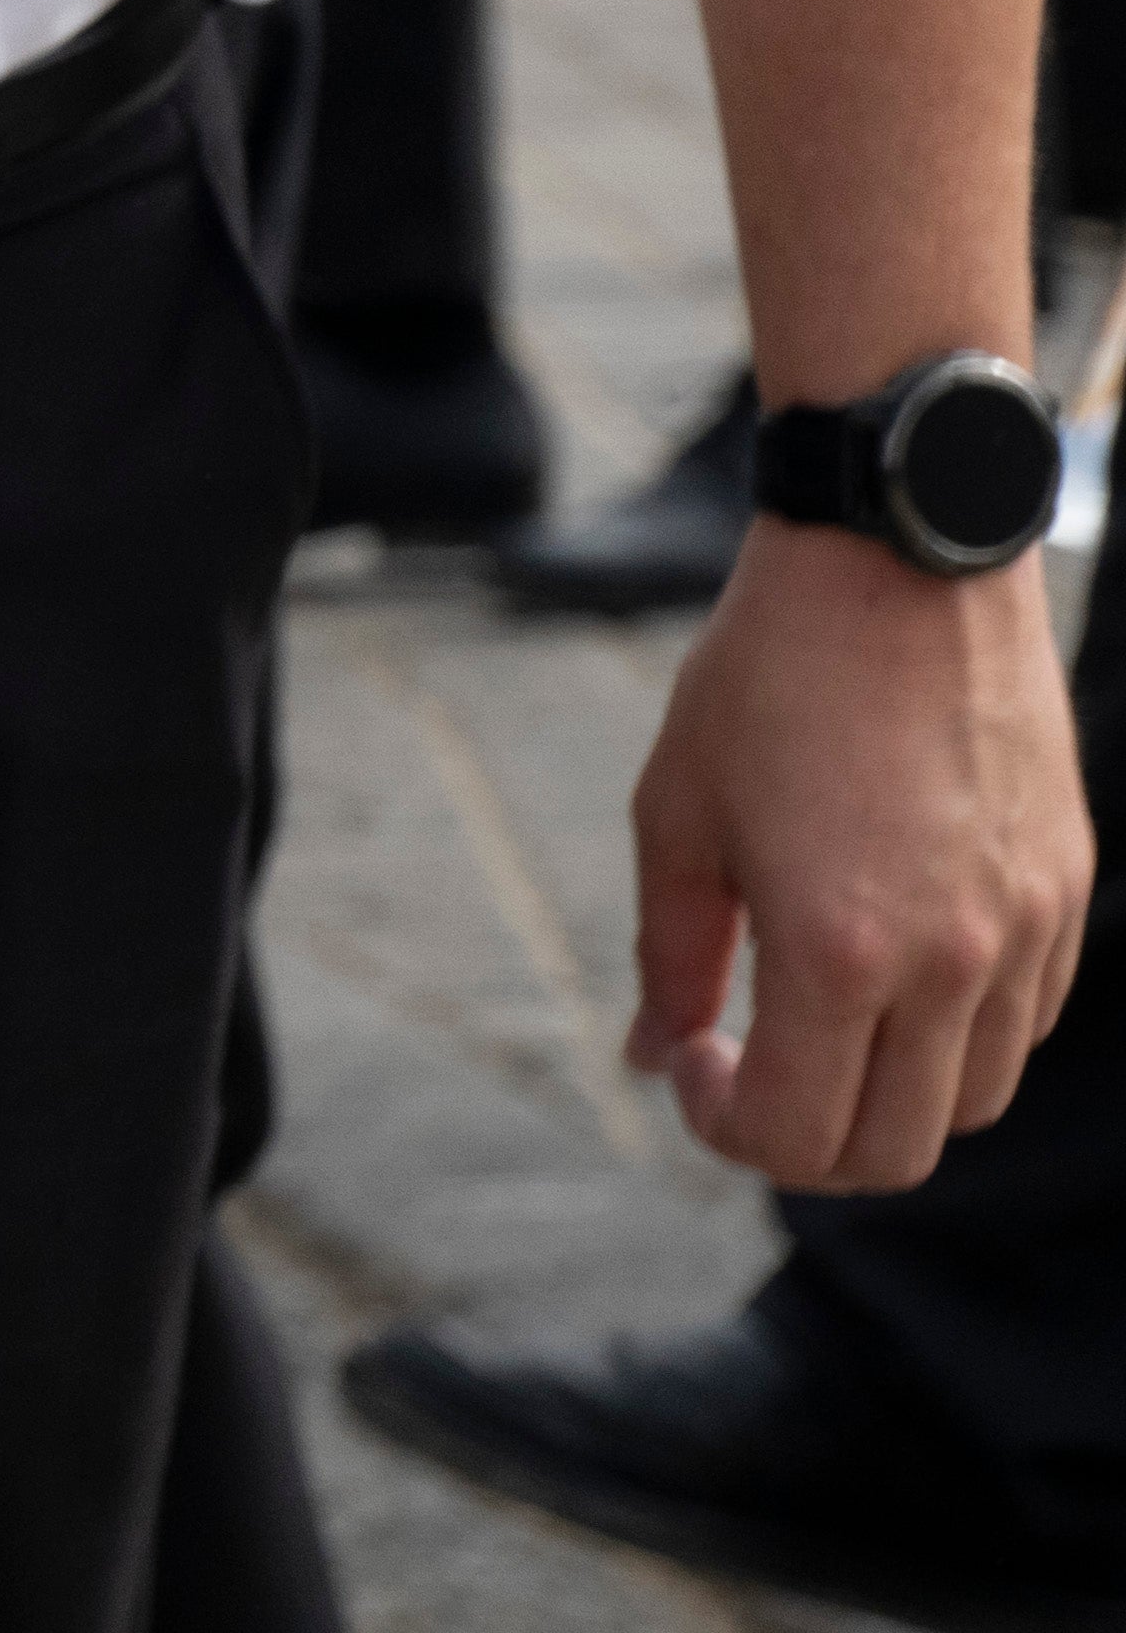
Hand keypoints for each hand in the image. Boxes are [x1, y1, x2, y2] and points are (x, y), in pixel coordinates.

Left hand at [629, 519, 1093, 1182]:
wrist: (895, 568)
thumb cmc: (766, 680)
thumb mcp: (677, 815)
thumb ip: (670, 955)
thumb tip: (653, 1058)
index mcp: (839, 948)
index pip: (802, 1136)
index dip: (728, 1131)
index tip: (692, 1065)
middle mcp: (952, 961)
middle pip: (899, 1150)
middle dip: (807, 1144)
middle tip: (745, 1077)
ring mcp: (1026, 932)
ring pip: (975, 1101)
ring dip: (888, 1097)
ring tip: (814, 1025)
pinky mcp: (1064, 892)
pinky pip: (1024, 1025)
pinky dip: (957, 1039)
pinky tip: (889, 974)